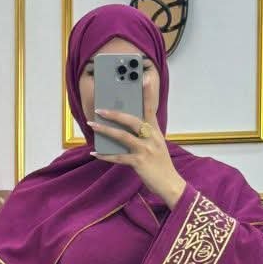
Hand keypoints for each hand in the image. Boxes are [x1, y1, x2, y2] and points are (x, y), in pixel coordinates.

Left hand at [89, 79, 186, 208]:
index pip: (151, 108)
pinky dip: (105, 155)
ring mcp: (145, 149)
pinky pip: (118, 157)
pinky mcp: (139, 162)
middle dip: (114, 114)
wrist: (170, 184)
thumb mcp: (156, 146)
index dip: (147, 94)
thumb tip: (123, 129)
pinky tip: (95, 153)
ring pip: (122, 136)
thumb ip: (144, 135)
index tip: (143, 79)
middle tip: (100, 109)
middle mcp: (151, 137)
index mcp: (155, 131)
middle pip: (131, 120)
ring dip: (105, 130)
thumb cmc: (160, 165)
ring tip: (92, 125)